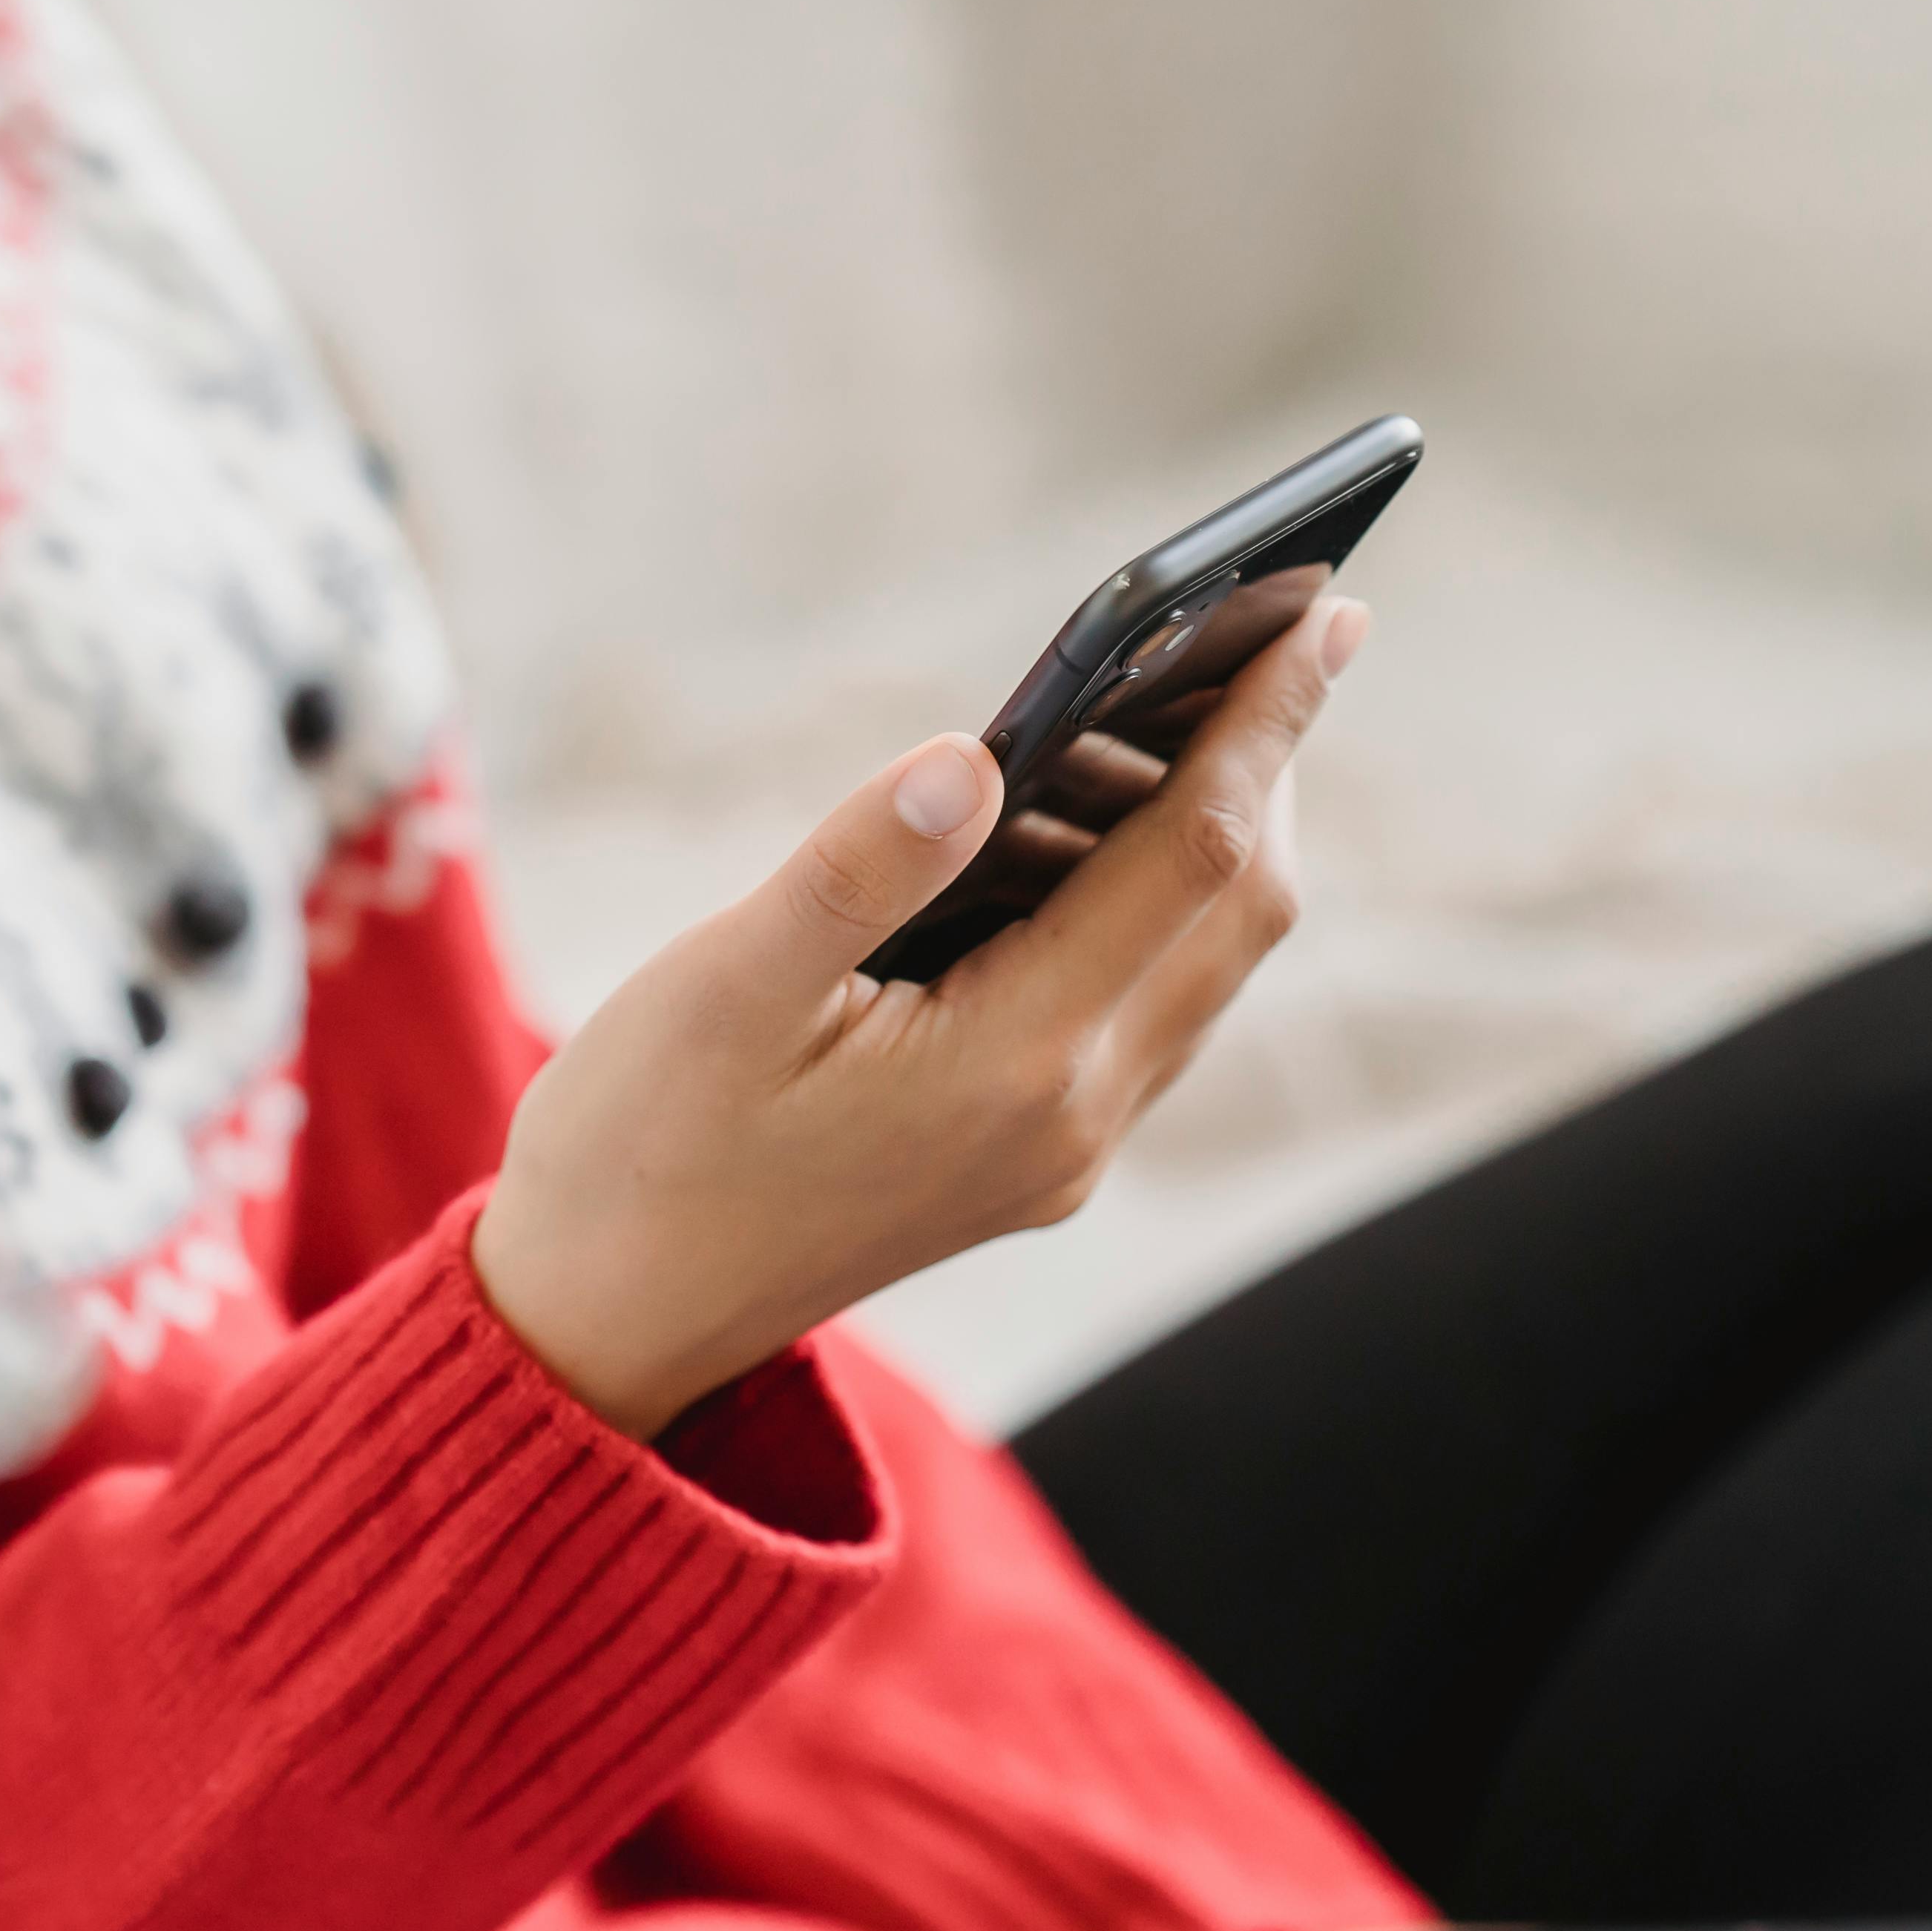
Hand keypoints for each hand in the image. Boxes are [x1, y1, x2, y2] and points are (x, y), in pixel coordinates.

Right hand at [472, 595, 1369, 1437]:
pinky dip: (1159, 905)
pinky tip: (1099, 832)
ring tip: (1186, 706)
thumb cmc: (640, 1146)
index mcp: (1014, 1063)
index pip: (1196, 858)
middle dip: (1274, 767)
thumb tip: (974, 756)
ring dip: (1222, 837)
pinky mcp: (1032, 1162)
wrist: (603, 1320)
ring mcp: (1062, 1152)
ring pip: (1204, 967)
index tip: (1328, 610)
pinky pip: (1146, 1010)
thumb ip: (859, 867)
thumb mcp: (722, 986)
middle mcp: (1071, 1118)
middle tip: (1283, 632)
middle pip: (1238, 915)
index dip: (1268, 725)